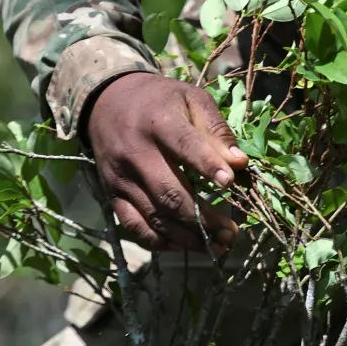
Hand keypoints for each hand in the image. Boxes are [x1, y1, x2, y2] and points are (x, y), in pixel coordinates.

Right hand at [83, 72, 247, 252]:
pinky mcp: (112, 194)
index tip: (231, 183)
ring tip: (219, 246)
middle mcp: (136, 153)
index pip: (184, 145)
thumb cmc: (160, 100)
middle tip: (232, 234)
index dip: (207, 165)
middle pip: (169, 192)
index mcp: (159, 121)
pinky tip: (184, 245)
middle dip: (204, 219)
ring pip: (155, 216)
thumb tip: (239, 163)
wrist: (107, 102)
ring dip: (188, 237)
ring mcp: (122, 178)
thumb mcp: (191, 99)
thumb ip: (216, 129)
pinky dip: (159, 241)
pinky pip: (134, 226)